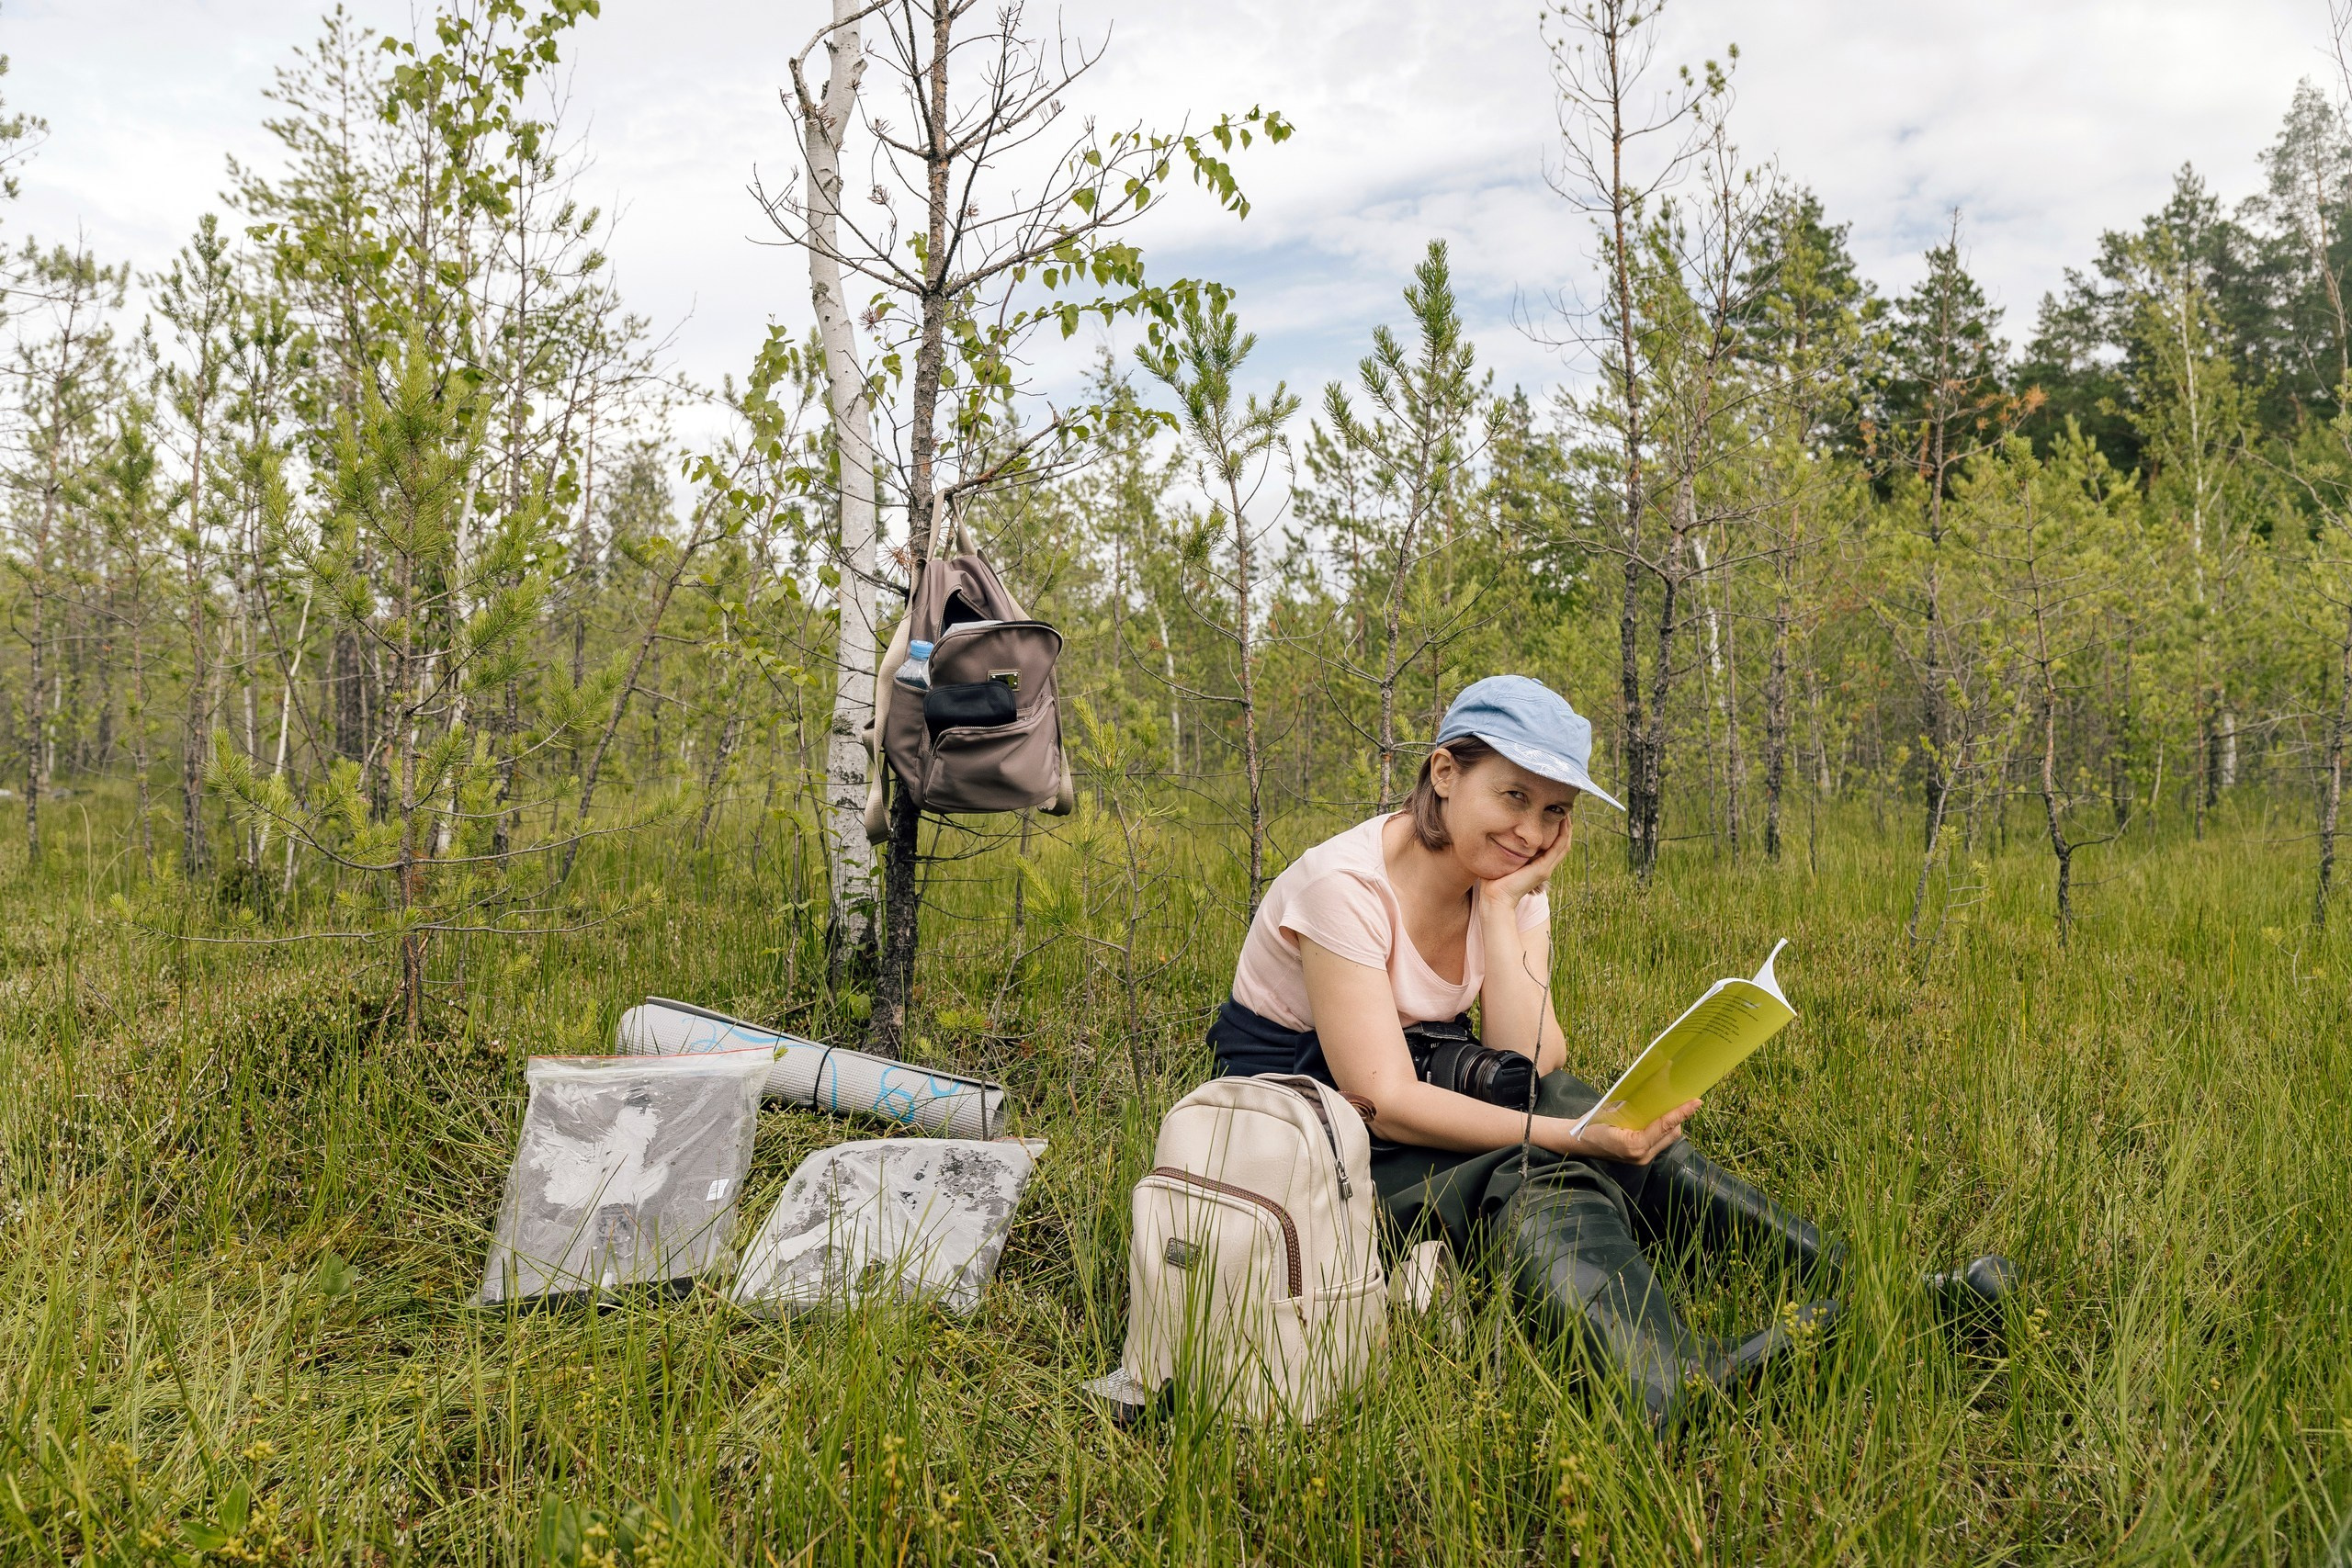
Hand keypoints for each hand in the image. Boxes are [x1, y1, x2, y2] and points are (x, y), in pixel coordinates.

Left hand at [1481, 816, 1574, 903]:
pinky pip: (1559, 848)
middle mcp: (1545, 866)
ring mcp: (1546, 868)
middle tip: (1564, 808)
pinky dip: (1563, 834)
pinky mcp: (1543, 869)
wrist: (1495, 898)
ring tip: (1567, 811)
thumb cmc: (1493, 880)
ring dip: (1567, 827)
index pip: (1553, 844)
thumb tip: (1498, 831)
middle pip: (1562, 842)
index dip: (1557, 829)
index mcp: (1537, 864)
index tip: (1553, 812)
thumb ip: (1506, 848)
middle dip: (1565, 825)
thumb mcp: (1503, 859)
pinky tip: (1563, 821)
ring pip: (1564, 843)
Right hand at [1563, 1098, 1698, 1164]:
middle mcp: (1642, 1156)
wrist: (1576, 1142)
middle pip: (1672, 1133)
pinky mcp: (1640, 1160)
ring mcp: (1641, 1160)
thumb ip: (1635, 1105)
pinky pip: (1659, 1142)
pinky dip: (1662, 1130)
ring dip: (1671, 1124)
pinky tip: (1658, 1119)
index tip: (1696, 1102)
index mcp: (1634, 1145)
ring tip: (1671, 1108)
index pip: (1664, 1125)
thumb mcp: (1612, 1110)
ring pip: (1668, 1139)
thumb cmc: (1591, 1124)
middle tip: (1684, 1100)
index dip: (1681, 1112)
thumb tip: (1655, 1089)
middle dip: (1679, 1117)